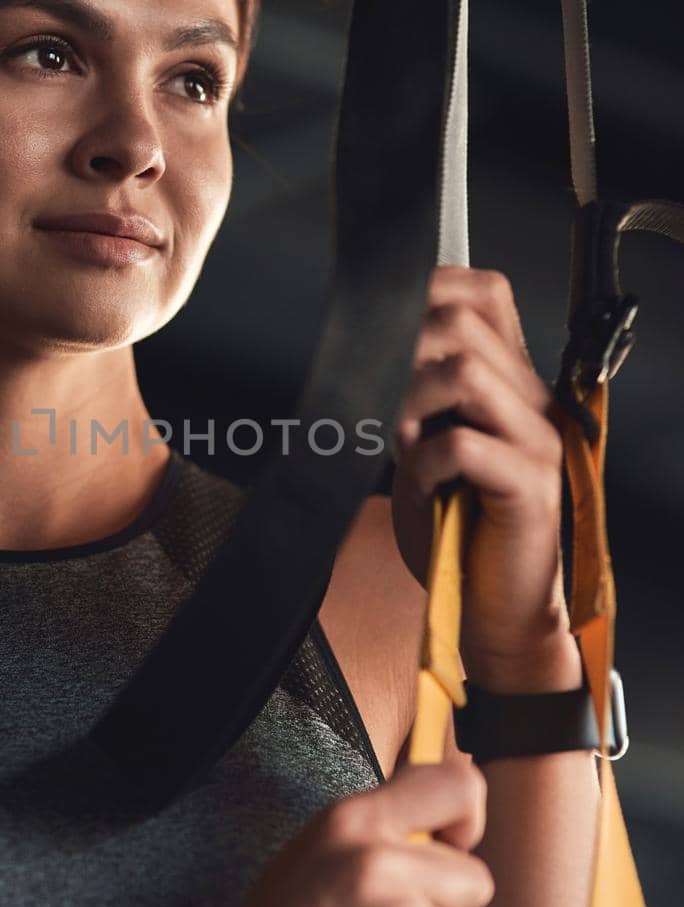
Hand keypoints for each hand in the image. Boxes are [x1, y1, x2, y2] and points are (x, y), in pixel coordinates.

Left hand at [389, 266, 581, 691]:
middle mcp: (533, 403)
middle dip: (403, 356)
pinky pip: (462, 446)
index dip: (428, 294)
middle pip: (464, 324)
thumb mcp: (427, 451)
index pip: (486, 293)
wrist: (496, 612)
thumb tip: (369, 350)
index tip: (383, 334)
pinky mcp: (528, 486)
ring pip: (464, 373)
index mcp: (512, 385)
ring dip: (410, 406)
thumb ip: (414, 399)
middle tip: (384, 410)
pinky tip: (422, 490)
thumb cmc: (456, 534)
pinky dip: (424, 465)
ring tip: (404, 449)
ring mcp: (536, 441)